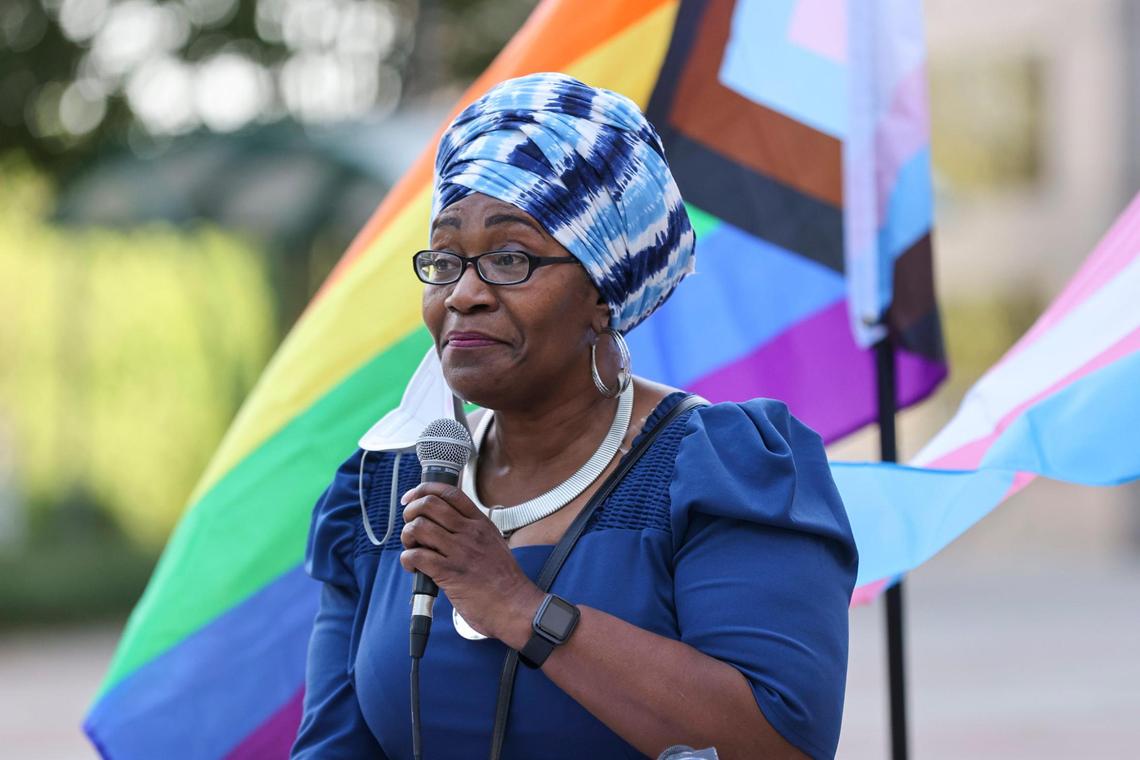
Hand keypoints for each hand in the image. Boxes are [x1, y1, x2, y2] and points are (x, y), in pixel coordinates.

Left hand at [400, 482, 542, 646]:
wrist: (516, 607)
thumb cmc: (505, 582)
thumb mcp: (495, 544)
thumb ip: (474, 532)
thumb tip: (446, 527)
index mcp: (480, 524)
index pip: (449, 492)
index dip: (425, 490)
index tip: (412, 498)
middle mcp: (469, 533)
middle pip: (429, 505)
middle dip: (410, 512)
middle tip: (409, 524)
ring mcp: (459, 551)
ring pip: (419, 527)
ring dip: (407, 536)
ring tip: (412, 547)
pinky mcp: (449, 573)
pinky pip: (417, 555)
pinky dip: (407, 559)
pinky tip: (413, 567)